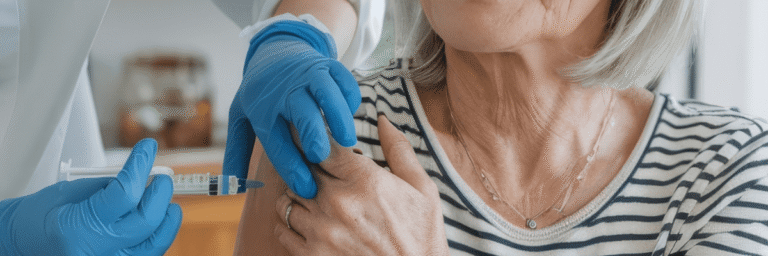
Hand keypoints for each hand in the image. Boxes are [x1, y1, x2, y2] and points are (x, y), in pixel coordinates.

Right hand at [0, 139, 181, 255]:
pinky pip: (149, 251)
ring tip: (161, 198)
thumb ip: (108, 185)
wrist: (24, 245)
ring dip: (165, 216)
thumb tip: (142, 175)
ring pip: (155, 241)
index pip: (124, 194)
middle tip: (161, 177)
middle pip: (147, 221)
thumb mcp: (69, 192)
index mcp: (76, 228)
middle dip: (160, 194)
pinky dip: (157, 232)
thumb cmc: (40, 219)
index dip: (141, 166)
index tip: (148, 148)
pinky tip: (156, 217)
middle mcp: (94, 252)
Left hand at [224, 20, 360, 198]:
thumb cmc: (261, 92)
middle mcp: (285, 91)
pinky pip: (343, 79)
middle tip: (322, 158)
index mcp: (262, 109)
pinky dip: (350, 97)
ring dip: (338, 116)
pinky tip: (349, 114)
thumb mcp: (241, 117)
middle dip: (312, 135)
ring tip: (348, 142)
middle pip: (300, 112)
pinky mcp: (327, 65)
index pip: (275, 141)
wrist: (276, 50)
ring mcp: (307, 75)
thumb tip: (231, 186)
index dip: (291, 167)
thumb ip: (237, 151)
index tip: (306, 188)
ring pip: (326, 92)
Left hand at [274, 115, 449, 254]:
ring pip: (287, 197)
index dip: (316, 139)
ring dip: (297, 193)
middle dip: (307, 166)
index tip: (315, 137)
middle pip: (301, 169)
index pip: (322, 145)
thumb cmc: (422, 236)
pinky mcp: (312, 255)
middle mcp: (338, 203)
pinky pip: (282, 229)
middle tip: (317, 168)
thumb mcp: (423, 189)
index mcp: (365, 180)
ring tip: (313, 196)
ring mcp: (321, 231)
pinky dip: (289, 222)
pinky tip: (308, 221)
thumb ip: (399, 150)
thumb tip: (382, 119)